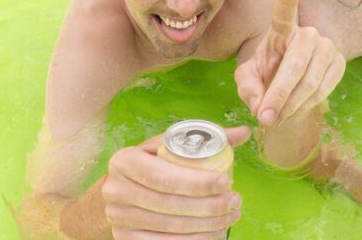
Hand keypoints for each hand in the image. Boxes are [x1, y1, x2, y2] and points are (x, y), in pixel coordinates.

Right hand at [103, 126, 250, 237]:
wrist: (122, 187)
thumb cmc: (154, 161)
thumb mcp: (172, 143)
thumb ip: (207, 137)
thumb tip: (245, 131)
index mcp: (125, 160)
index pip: (164, 176)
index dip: (197, 182)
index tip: (226, 181)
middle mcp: (115, 190)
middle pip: (169, 205)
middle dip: (207, 206)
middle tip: (234, 201)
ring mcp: (118, 219)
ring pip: (169, 228)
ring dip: (206, 226)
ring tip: (231, 215)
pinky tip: (214, 233)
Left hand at [235, 0, 345, 126]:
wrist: (288, 82)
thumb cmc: (265, 73)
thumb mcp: (247, 78)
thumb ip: (247, 87)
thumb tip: (260, 103)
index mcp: (281, 28)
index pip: (284, 10)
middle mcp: (307, 32)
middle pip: (295, 65)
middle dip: (279, 95)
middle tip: (264, 117)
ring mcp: (327, 46)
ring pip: (310, 82)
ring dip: (290, 106)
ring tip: (274, 118)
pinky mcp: (340, 62)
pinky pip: (324, 90)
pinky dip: (305, 106)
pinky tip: (293, 110)